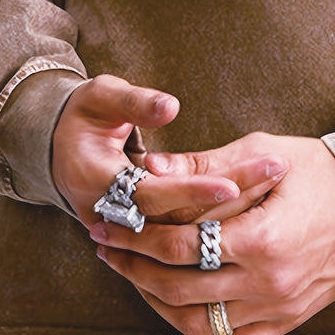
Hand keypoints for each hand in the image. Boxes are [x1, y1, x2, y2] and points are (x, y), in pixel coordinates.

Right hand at [52, 76, 288, 227]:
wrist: (59, 151)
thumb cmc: (84, 116)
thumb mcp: (100, 97)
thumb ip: (133, 103)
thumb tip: (170, 106)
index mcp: (96, 183)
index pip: (152, 195)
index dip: (192, 191)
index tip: (231, 183)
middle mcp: (111, 216)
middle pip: (176, 217)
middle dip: (228, 195)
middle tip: (275, 168)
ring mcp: (124, 232)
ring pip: (182, 230)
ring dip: (230, 207)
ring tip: (275, 177)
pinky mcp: (141, 237)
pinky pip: (181, 233)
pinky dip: (218, 218)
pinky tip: (257, 198)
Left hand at [89, 133, 334, 334]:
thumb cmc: (322, 170)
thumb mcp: (265, 152)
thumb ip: (206, 164)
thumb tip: (149, 167)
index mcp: (264, 238)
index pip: (181, 247)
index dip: (137, 236)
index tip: (110, 222)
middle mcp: (269, 283)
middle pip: (180, 289)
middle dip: (134, 267)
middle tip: (107, 246)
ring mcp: (279, 309)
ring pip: (198, 324)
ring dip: (156, 302)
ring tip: (132, 274)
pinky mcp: (287, 323)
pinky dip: (196, 333)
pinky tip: (174, 310)